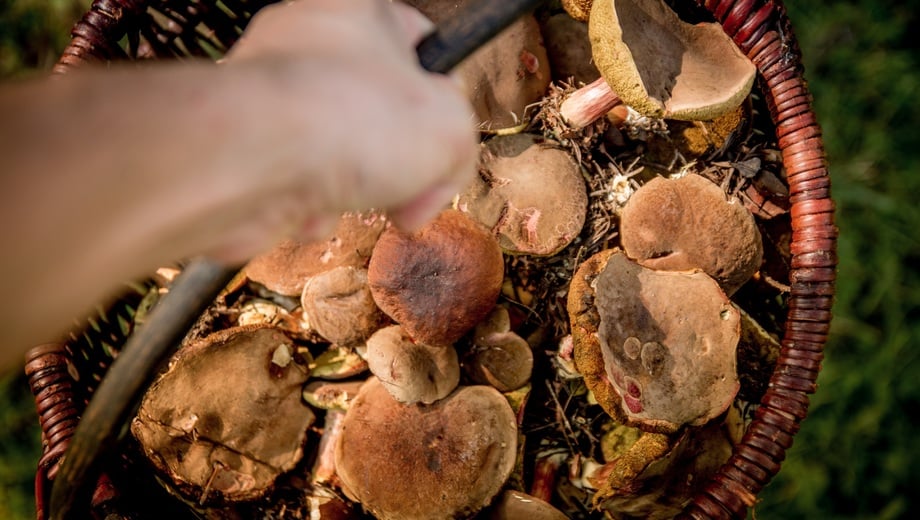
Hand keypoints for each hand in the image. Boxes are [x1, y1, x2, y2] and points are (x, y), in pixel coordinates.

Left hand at [208, 0, 477, 261]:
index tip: (445, 136)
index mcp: (357, 9)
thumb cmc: (345, 120)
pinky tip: (311, 210)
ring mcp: (269, 92)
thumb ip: (461, 147)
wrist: (252, 159)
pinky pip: (296, 180)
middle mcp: (305, 41)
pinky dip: (311, 205)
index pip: (419, 42)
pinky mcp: (243, 143)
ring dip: (355, 189)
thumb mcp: (450, 130)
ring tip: (352, 197)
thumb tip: (434, 186)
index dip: (444, 95)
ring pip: (337, 152)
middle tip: (410, 189)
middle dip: (397, 161)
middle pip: (377, 109)